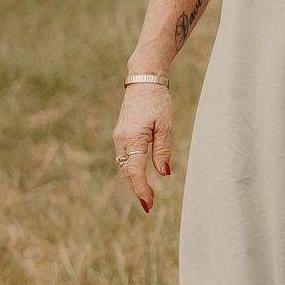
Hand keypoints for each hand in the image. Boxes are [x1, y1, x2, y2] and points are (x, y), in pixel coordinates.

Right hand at [113, 78, 171, 213]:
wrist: (143, 80)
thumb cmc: (157, 101)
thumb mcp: (165, 126)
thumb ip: (162, 150)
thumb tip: (163, 173)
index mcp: (132, 138)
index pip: (135, 171)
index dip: (141, 189)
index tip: (148, 204)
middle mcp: (121, 140)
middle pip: (128, 171)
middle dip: (138, 188)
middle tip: (149, 204)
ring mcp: (119, 137)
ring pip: (125, 165)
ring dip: (134, 180)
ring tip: (147, 194)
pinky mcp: (121, 134)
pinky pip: (125, 157)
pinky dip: (132, 169)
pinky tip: (141, 176)